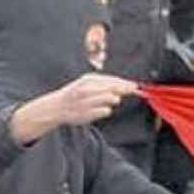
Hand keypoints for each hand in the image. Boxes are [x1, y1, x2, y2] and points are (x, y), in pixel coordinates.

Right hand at [9, 74, 138, 144]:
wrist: (57, 107)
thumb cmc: (77, 94)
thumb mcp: (89, 83)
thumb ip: (108, 84)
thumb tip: (131, 86)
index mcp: (88, 79)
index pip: (112, 80)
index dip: (126, 83)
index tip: (136, 86)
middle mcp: (87, 88)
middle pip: (115, 89)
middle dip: (124, 90)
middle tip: (131, 91)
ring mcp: (87, 101)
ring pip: (112, 99)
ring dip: (113, 101)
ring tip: (105, 101)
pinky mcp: (87, 113)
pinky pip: (106, 111)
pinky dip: (105, 111)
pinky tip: (97, 109)